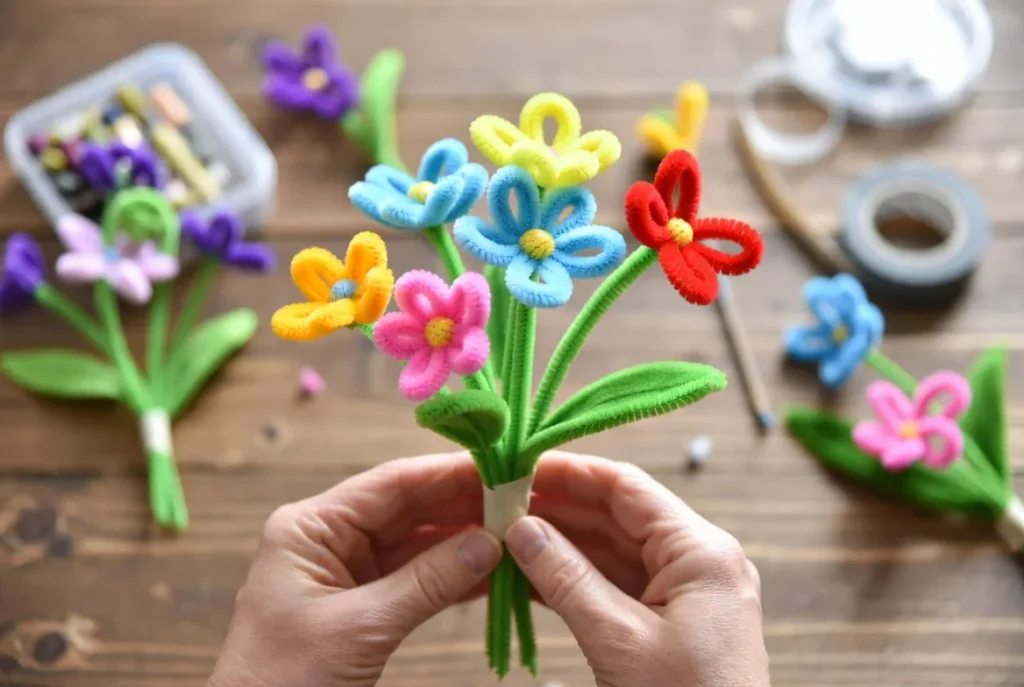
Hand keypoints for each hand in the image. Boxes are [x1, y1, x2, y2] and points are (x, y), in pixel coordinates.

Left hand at [207, 453, 502, 686]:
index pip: (390, 484)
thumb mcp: (359, 628)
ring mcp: (348, 571)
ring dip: (465, 540)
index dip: (448, 473)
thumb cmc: (283, 682)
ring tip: (518, 532)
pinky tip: (493, 571)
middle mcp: (329, 539)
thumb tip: (489, 543)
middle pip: (408, 507)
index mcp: (311, 528)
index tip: (500, 466)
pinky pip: (417, 578)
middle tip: (522, 499)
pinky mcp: (363, 605)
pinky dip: (454, 577)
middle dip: (464, 505)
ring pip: (418, 542)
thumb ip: (426, 582)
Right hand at [507, 452, 768, 686]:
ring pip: (613, 550)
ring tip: (505, 535)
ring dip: (562, 544)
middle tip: (500, 502)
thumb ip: (567, 579)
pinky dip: (575, 579)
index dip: (572, 472)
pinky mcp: (672, 622)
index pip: (628, 488)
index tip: (520, 465)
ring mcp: (686, 593)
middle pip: (618, 515)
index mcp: (702, 552)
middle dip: (559, 508)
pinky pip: (617, 585)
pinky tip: (530, 574)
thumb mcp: (620, 641)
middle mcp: (698, 561)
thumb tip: (521, 528)